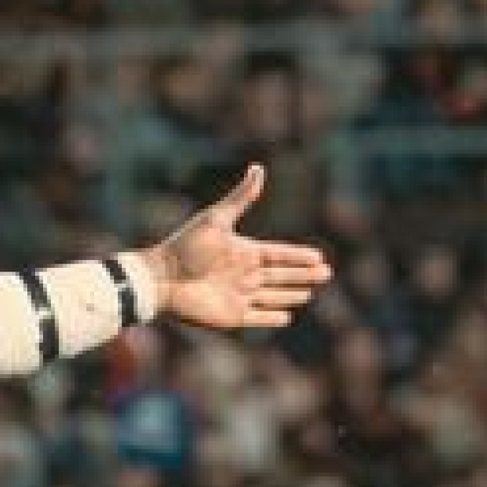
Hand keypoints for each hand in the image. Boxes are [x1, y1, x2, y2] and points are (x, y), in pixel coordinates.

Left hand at [145, 164, 332, 331]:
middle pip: (281, 276)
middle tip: (326, 274)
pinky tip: (285, 318)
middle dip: (303, 275)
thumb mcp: (216, 219)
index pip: (279, 254)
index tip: (318, 256)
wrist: (161, 278)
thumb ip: (241, 198)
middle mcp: (244, 275)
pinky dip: (271, 318)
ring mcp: (238, 296)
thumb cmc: (186, 247)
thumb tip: (258, 167)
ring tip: (307, 295)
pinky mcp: (230, 317)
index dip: (298, 256)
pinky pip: (257, 318)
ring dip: (289, 295)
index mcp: (245, 252)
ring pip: (272, 296)